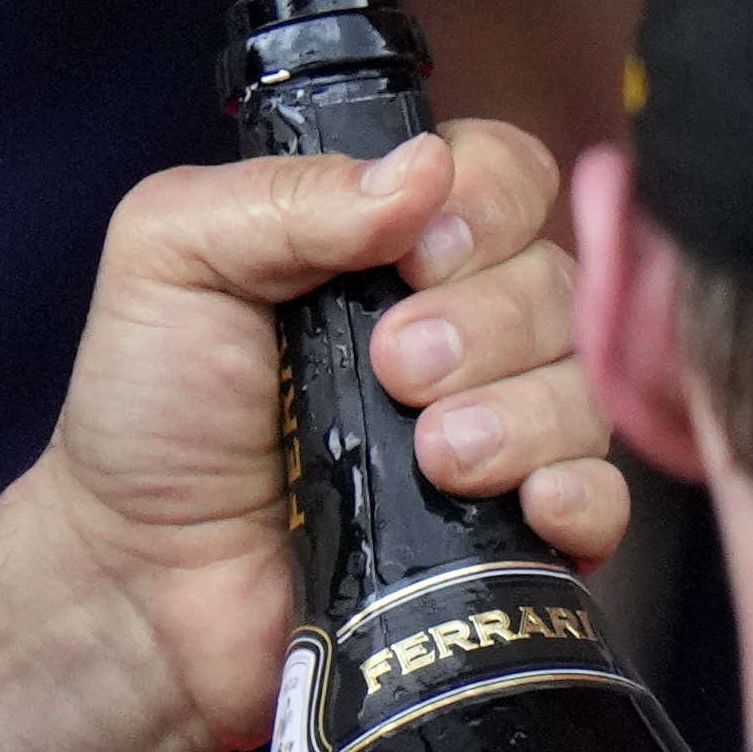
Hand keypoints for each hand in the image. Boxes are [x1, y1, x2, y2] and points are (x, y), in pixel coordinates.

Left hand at [15, 121, 622, 751]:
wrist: (143, 582)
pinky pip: (609, 498)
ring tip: (426, 458)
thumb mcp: (172, 259)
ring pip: (585, 389)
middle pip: (558, 284)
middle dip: (483, 326)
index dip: (488, 206)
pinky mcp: (519, 530)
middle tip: (390, 370)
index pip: (510, 178)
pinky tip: (521, 504)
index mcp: (394, 246)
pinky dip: (579, 497)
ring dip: (513, 418)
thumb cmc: (150, 415)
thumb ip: (285, 197)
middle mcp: (467, 327)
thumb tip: (428, 169)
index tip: (416, 257)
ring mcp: (502, 430)